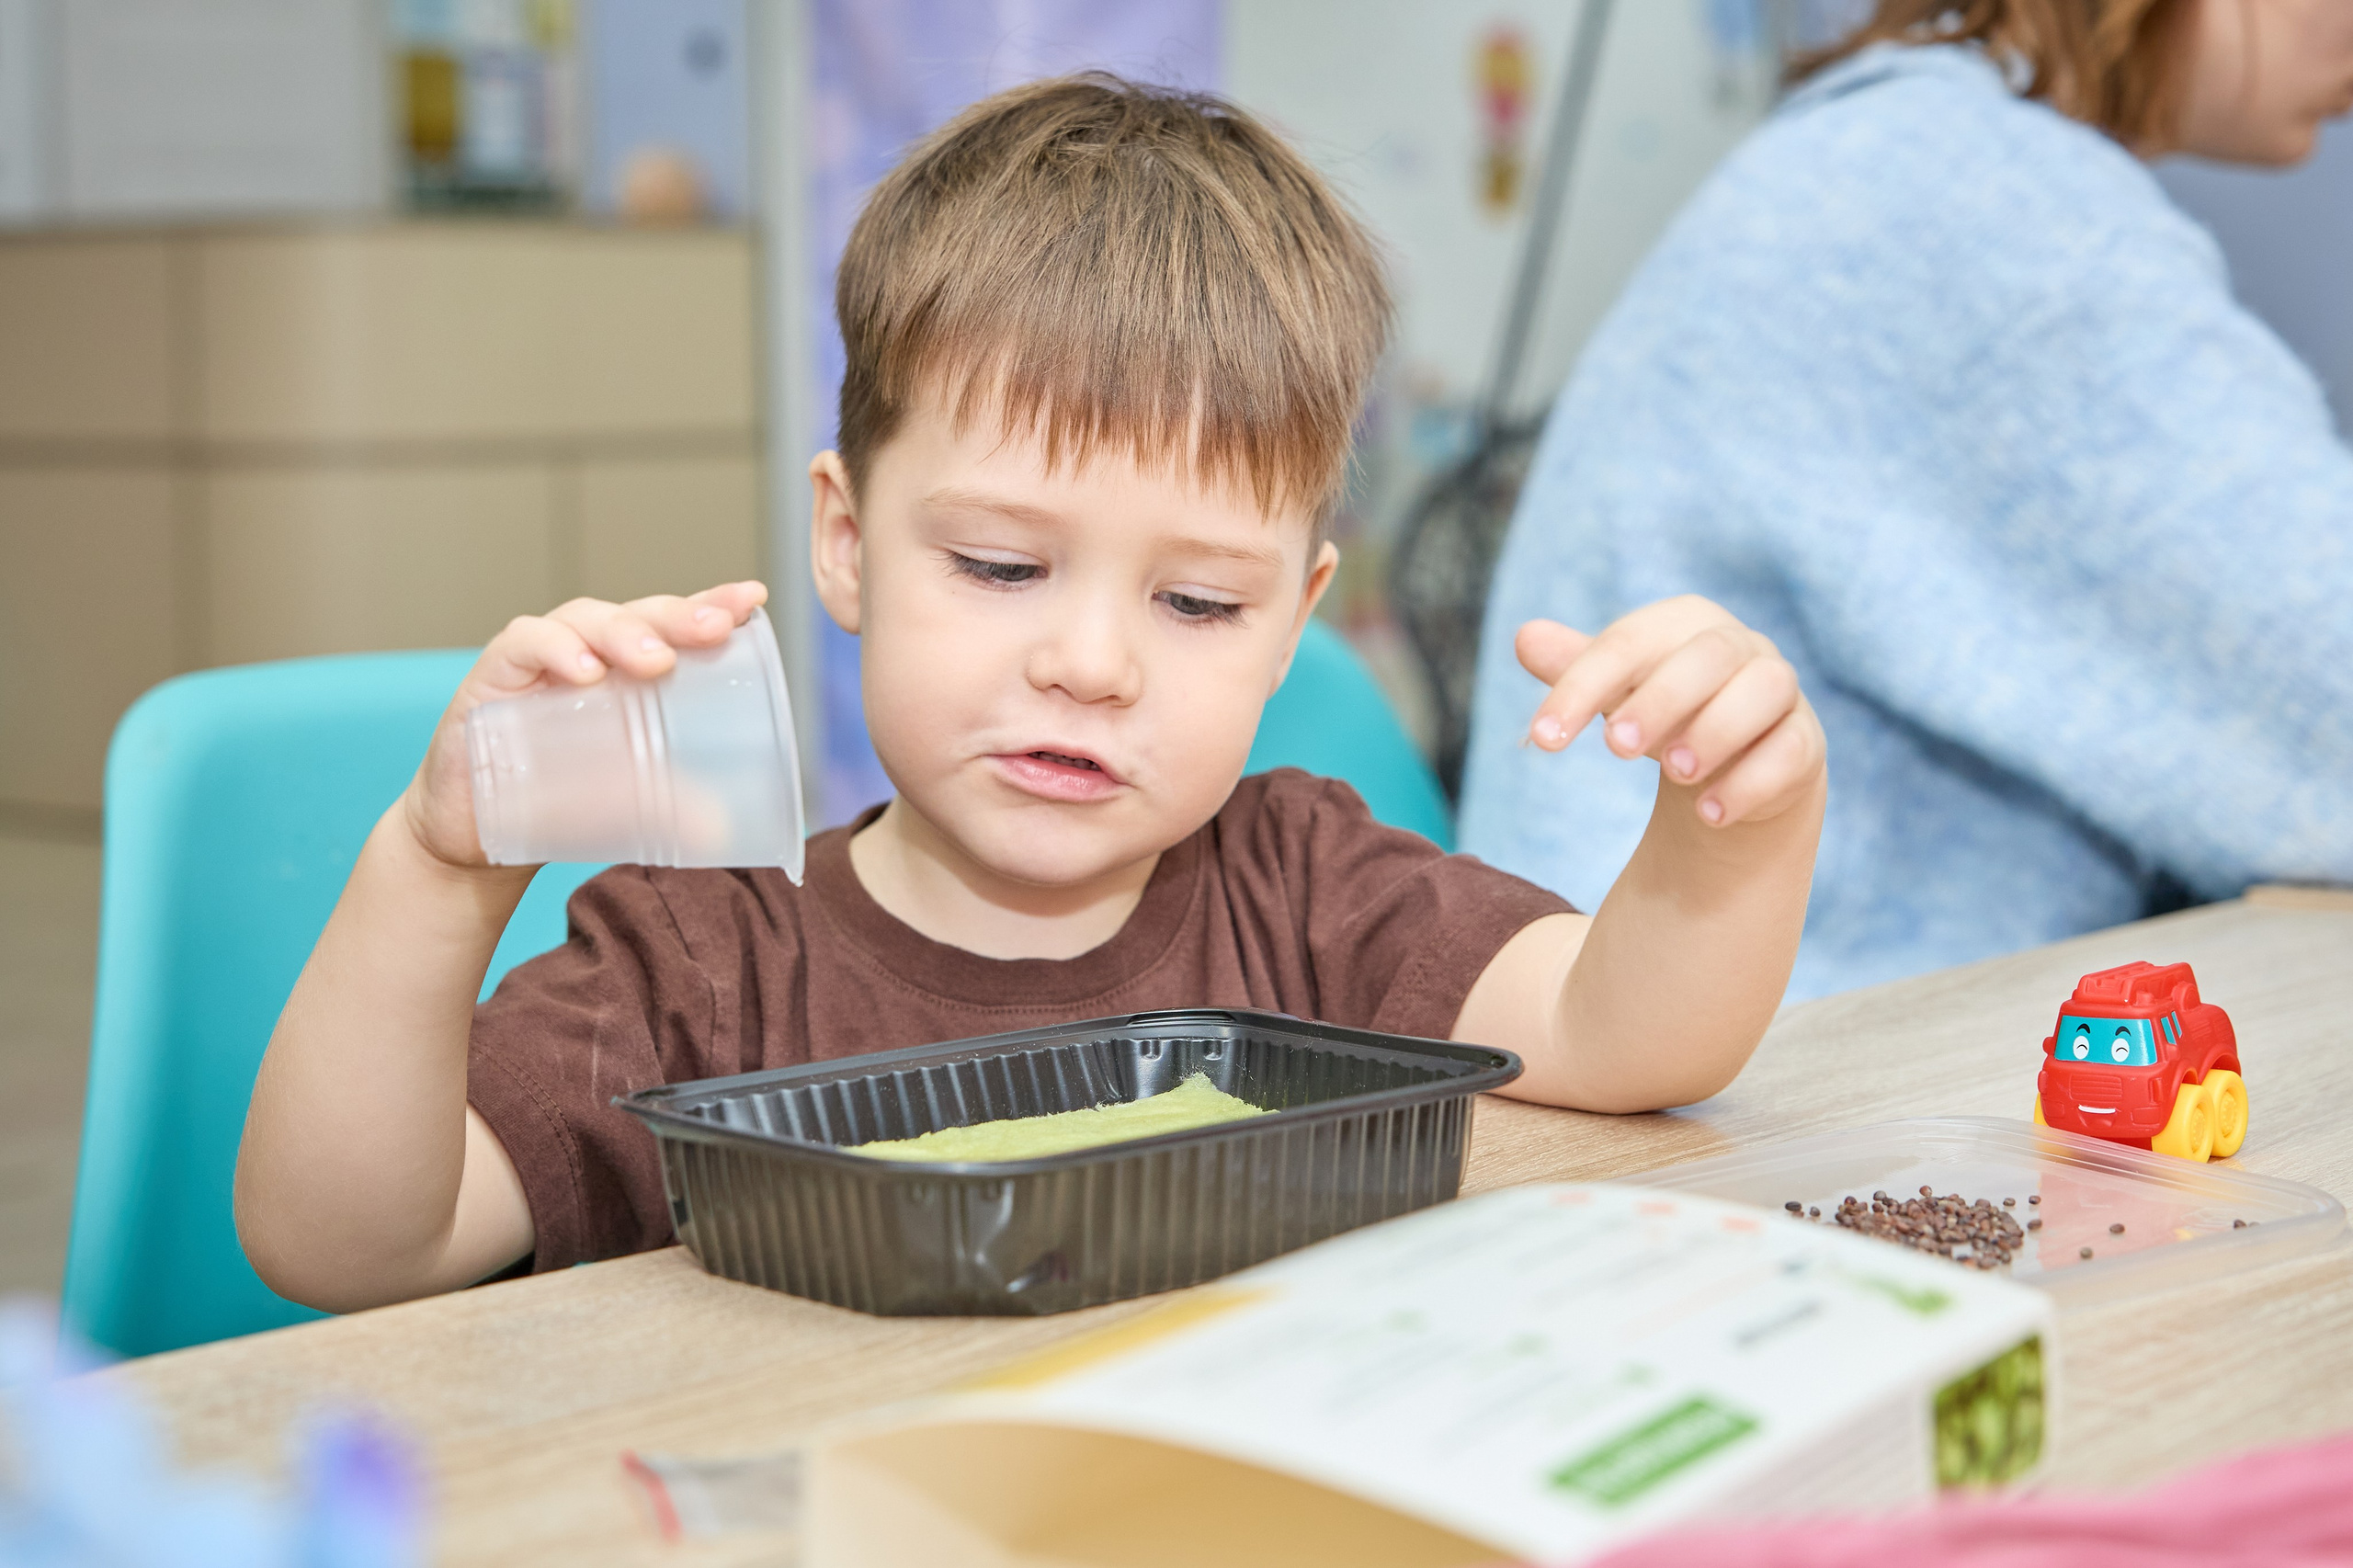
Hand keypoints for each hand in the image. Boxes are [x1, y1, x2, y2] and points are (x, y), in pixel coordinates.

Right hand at [401, 582, 770, 868]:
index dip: (711, 605)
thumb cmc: (557, 802)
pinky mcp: (492, 677)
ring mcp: (538, 659)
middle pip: (637, 615)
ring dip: (623, 632)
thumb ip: (670, 807)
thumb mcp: (625, 801)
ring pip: (585, 620)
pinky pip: (524, 646)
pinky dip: (554, 650)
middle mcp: (586, 652)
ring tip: (656, 660)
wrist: (475, 838)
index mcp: (627, 670)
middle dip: (678, 615)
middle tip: (714, 628)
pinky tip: (584, 670)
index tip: (751, 600)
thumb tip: (724, 832)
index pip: (674, 626)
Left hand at [1517, 595, 1823, 827]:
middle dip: (1661, 700)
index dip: (1581, 685)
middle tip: (1615, 748)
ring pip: (1765, 691)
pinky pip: (1792, 751)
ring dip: (1717, 731)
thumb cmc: (1663, 712)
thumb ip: (1574, 670)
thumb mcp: (1615, 693)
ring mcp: (1781, 691)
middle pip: (1709, 656)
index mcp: (1684, 623)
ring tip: (1673, 773)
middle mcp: (1740, 647)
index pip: (1629, 642)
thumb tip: (1525, 637)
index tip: (1542, 739)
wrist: (1737, 759)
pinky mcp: (1805, 741)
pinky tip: (1710, 812)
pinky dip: (1752, 782)